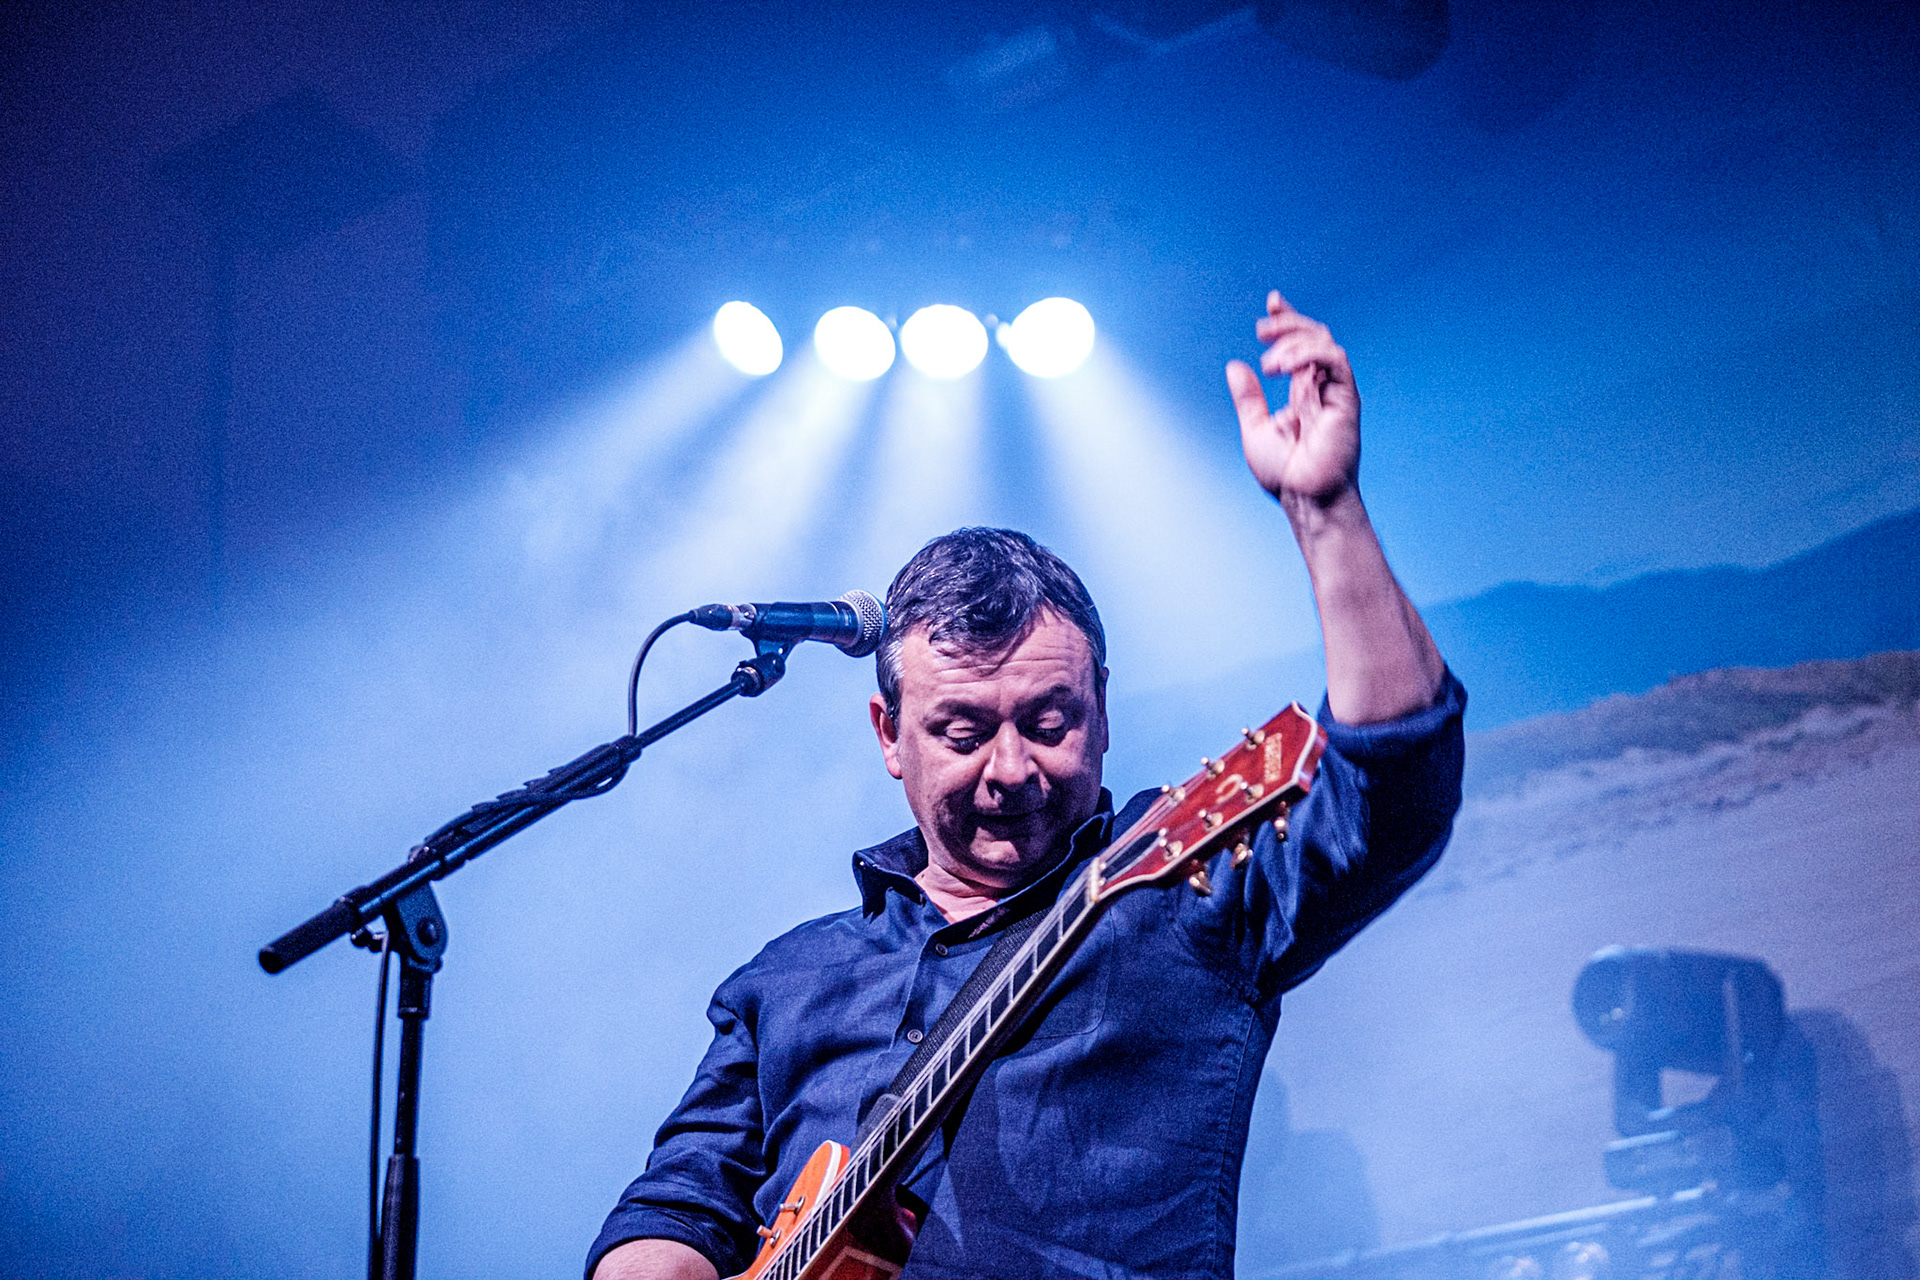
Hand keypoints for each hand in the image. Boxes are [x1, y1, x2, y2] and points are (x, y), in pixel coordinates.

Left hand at [1225, 291, 1359, 508]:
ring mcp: (1335, 392)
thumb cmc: (1284, 474)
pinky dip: (1308, 354)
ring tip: (1268, 365)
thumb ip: (1248, 398)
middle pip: (1315, 336)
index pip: (1301, 345)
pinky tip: (1282, 369)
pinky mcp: (1346, 399)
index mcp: (1303, 393)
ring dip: (1293, 343)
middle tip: (1260, 329)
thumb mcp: (1255, 428)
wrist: (1304, 498)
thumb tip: (1234, 366)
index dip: (1287, 320)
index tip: (1272, 302)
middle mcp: (1321, 388)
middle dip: (1288, 324)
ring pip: (1324, 343)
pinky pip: (1334, 360)